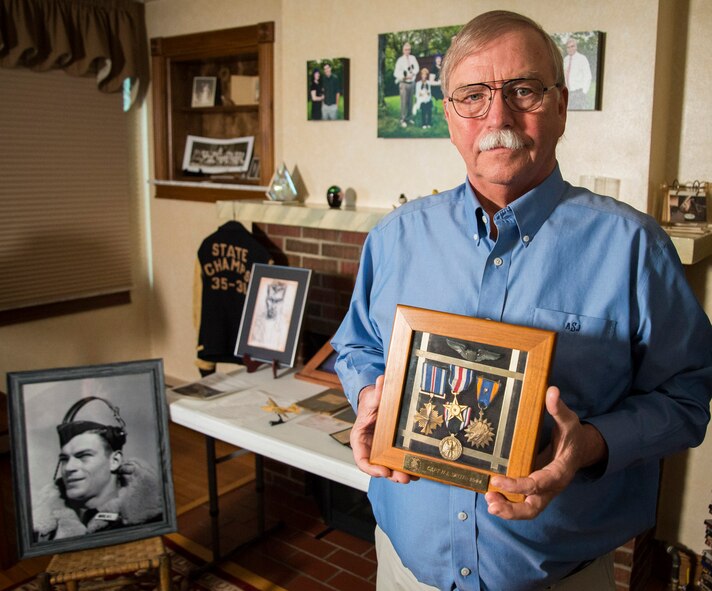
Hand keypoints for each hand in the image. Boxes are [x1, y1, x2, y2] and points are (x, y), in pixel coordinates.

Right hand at [350, 375, 413, 483]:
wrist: (379, 401)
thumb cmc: (371, 402)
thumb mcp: (373, 397)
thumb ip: (377, 392)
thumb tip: (382, 380)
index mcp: (360, 439)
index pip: (362, 459)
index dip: (371, 468)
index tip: (383, 471)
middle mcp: (371, 448)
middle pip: (378, 467)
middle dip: (391, 475)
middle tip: (403, 478)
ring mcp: (382, 451)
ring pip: (390, 467)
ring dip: (401, 474)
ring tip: (413, 476)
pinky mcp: (394, 450)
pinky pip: (399, 461)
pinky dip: (408, 466)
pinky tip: (419, 469)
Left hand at [484, 386, 606, 519]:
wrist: (581, 449)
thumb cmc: (572, 435)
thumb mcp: (569, 420)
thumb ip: (559, 408)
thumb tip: (551, 390)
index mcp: (560, 471)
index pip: (540, 483)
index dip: (519, 485)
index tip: (498, 480)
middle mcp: (552, 486)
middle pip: (534, 508)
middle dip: (512, 509)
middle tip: (491, 501)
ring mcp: (545, 492)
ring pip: (528, 511)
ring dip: (508, 511)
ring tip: (489, 503)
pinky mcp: (536, 492)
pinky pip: (523, 505)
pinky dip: (509, 505)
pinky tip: (493, 498)